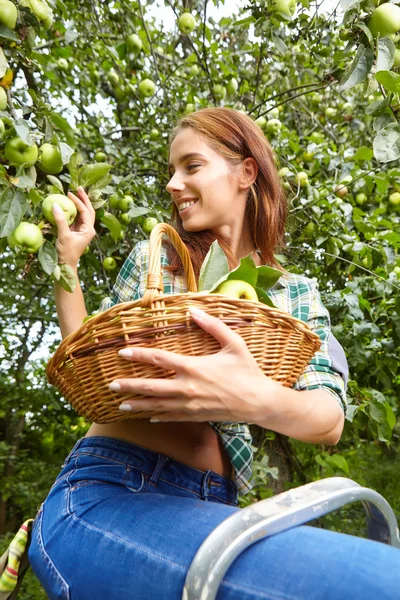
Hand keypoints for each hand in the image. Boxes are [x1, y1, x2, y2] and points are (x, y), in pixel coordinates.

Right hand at [53, 186, 95, 266]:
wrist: (66, 265)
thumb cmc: (67, 252)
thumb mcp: (63, 235)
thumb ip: (60, 220)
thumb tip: (55, 205)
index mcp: (89, 230)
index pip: (85, 212)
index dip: (78, 201)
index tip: (70, 193)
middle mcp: (88, 229)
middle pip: (89, 210)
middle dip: (84, 199)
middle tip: (79, 188)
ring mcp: (82, 230)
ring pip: (83, 213)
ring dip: (79, 203)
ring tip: (74, 193)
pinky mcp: (76, 231)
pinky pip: (76, 218)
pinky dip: (73, 210)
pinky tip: (68, 204)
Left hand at [109, 307, 272, 422]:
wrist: (258, 402)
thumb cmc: (247, 371)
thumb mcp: (234, 344)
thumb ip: (213, 326)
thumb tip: (193, 311)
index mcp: (193, 368)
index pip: (159, 360)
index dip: (139, 355)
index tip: (122, 352)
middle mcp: (187, 388)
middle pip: (151, 387)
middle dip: (129, 386)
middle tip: (111, 385)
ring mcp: (190, 405)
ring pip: (157, 406)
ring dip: (138, 405)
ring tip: (120, 404)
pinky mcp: (195, 416)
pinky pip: (172, 417)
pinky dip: (158, 417)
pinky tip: (148, 417)